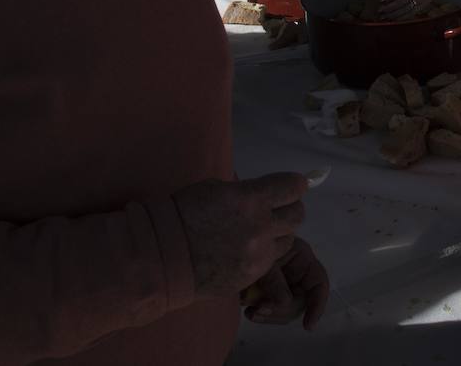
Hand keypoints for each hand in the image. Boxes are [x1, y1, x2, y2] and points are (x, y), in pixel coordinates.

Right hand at [173, 173, 307, 298]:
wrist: (163, 256)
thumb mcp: (215, 189)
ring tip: (258, 233)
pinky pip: (271, 261)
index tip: (290, 187)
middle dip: (289, 209)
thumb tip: (266, 191)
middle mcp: (260, 226)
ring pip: (288, 240)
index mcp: (250, 199)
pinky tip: (245, 252)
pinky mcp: (253, 275)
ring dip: (278, 234)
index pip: (294, 187)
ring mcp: (258, 254)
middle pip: (298, 214)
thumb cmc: (183, 215)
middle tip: (276, 210)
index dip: (294, 185)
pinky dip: (264, 255)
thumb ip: (246, 191)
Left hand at [241, 238, 329, 328]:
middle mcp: (297, 275)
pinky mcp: (271, 294)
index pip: (319, 284)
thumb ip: (274, 279)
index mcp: (302, 259)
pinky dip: (262, 314)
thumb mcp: (264, 258)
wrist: (230, 245)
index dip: (317, 305)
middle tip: (259, 309)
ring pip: (286, 310)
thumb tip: (285, 302)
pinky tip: (249, 312)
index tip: (308, 326)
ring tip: (251, 312)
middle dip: (282, 310)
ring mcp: (284, 286)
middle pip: (300, 302)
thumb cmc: (251, 242)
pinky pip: (273, 310)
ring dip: (270, 314)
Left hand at [377, 0, 441, 18]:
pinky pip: (411, 13)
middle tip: (380, 11)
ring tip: (385, 17)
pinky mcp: (423, 5)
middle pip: (399, 2)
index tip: (381, 1)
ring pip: (405, 10)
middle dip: (388, 8)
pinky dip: (403, 17)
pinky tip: (396, 18)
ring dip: (393, 15)